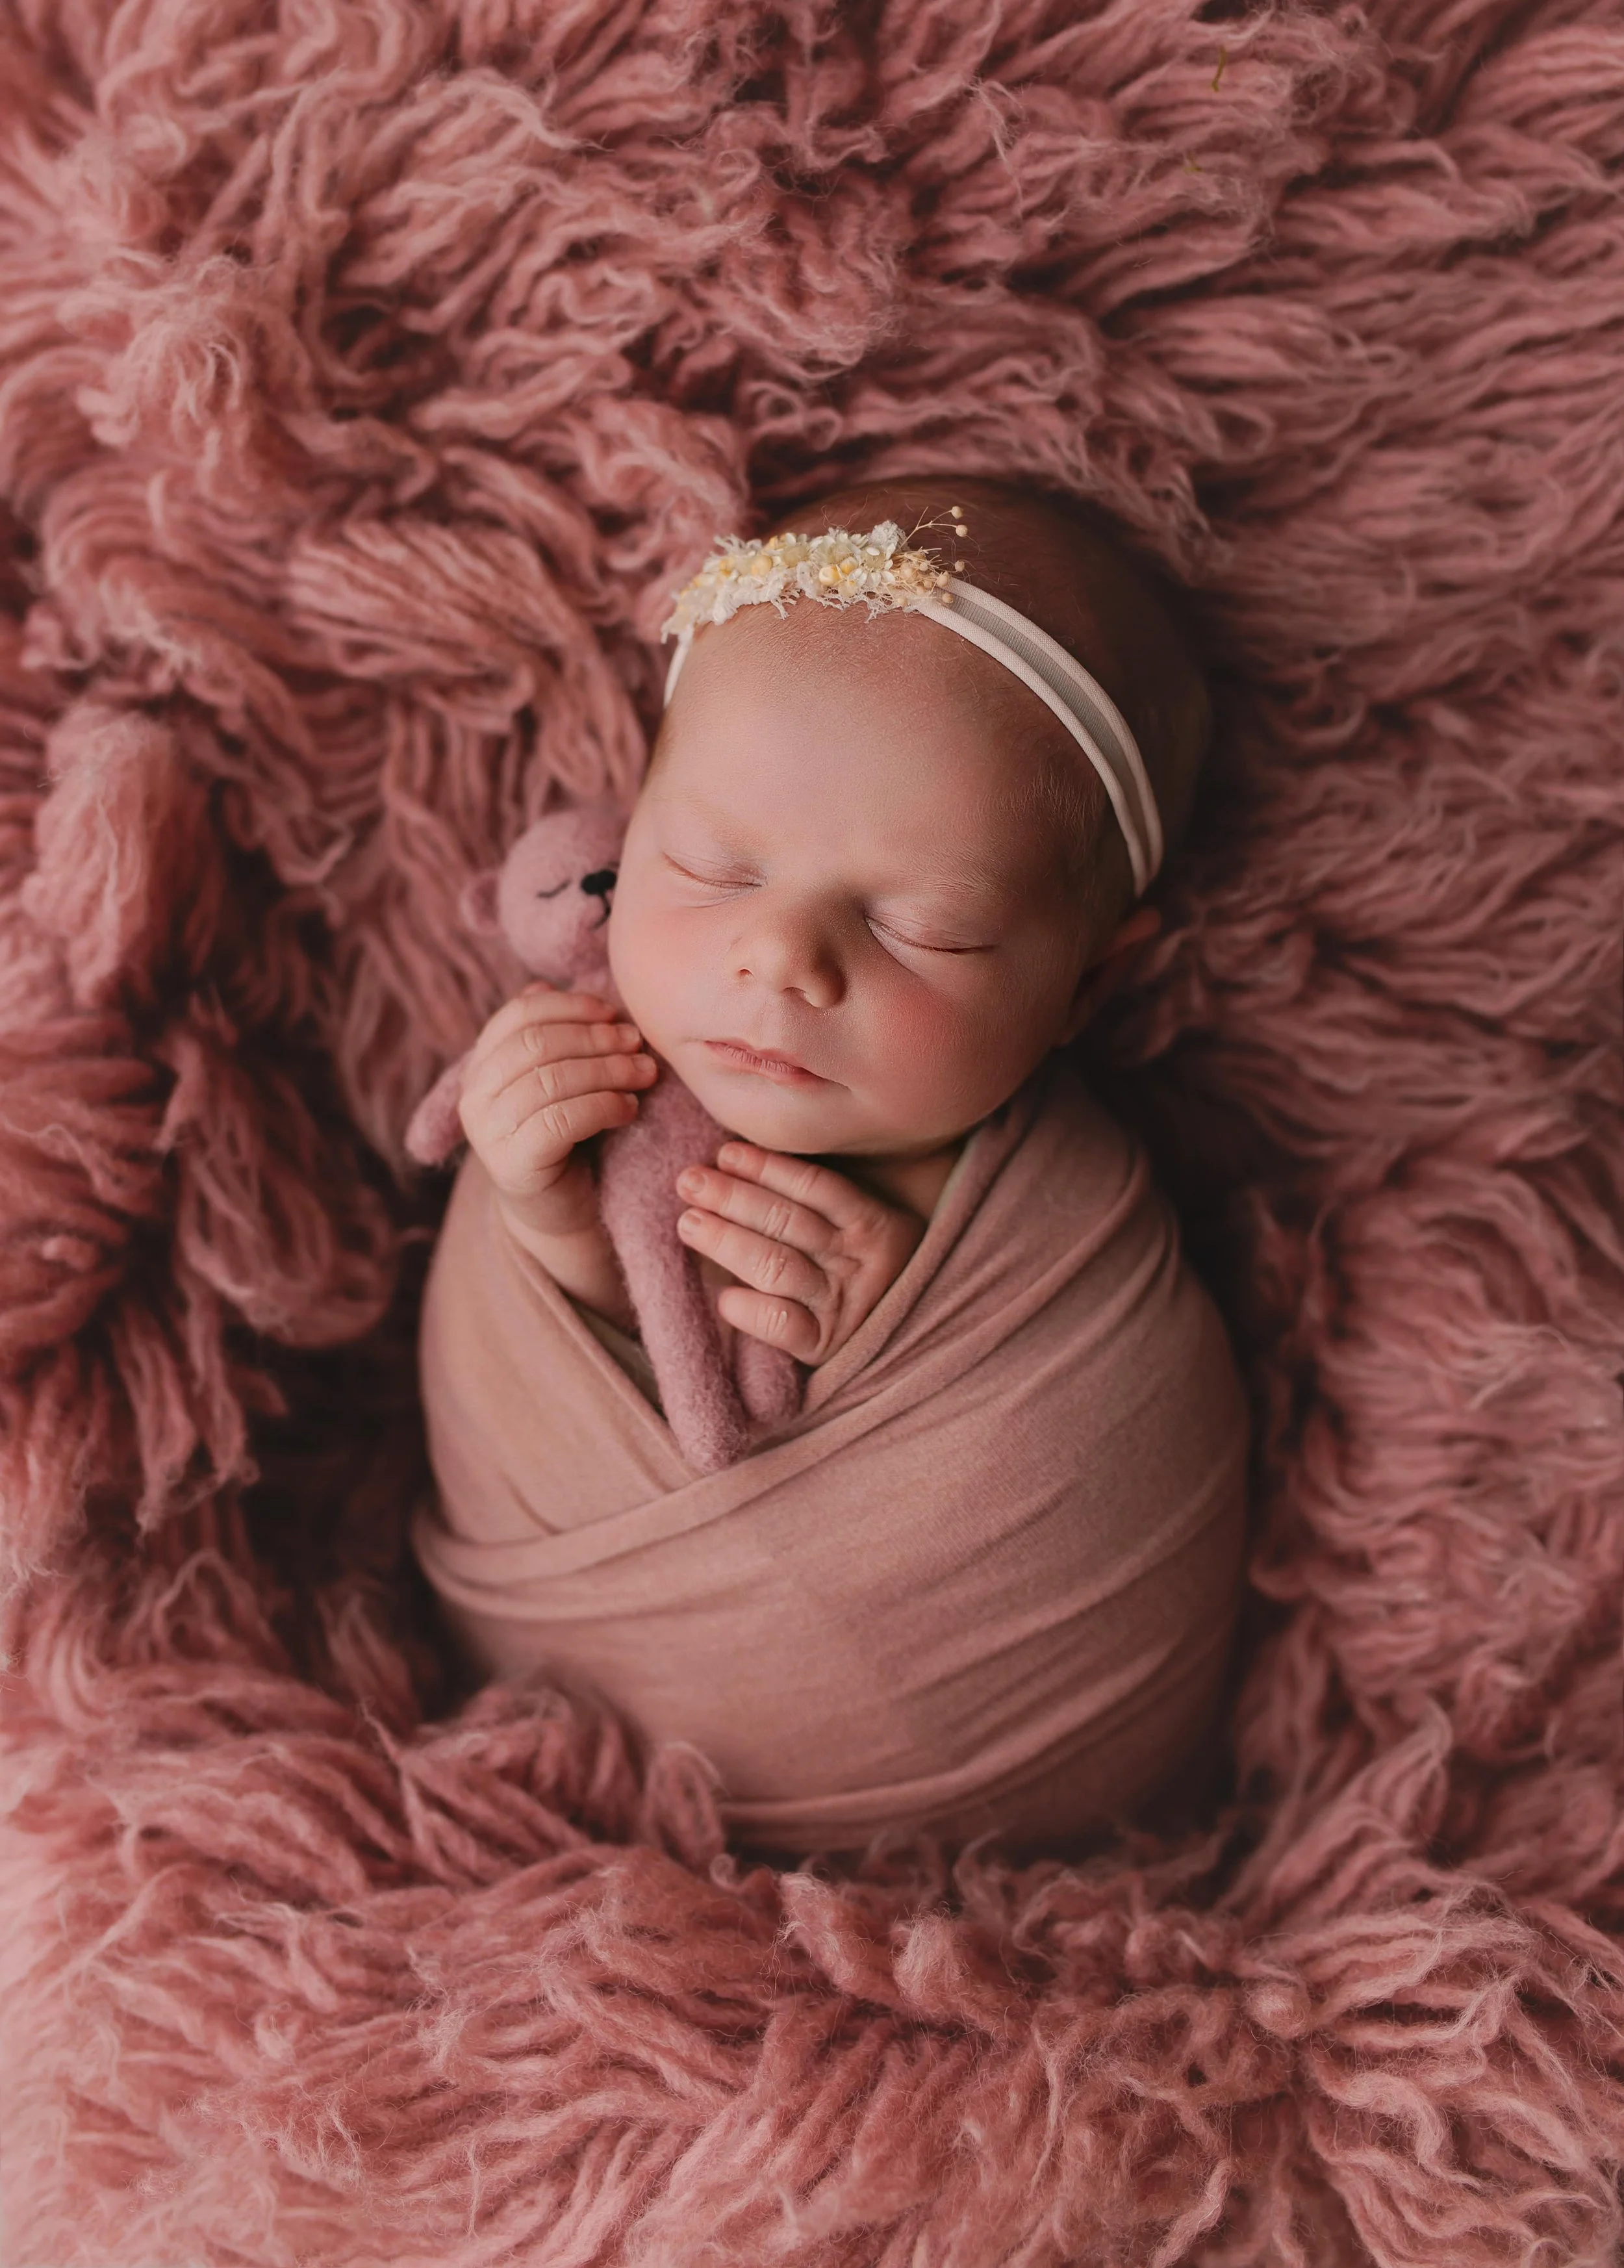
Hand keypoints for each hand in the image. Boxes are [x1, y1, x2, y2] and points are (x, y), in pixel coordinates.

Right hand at [457, 983, 656, 1242]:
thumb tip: (545, 984)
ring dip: (608, 1071)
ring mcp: (488, 1133)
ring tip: (645, 1074)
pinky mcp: (513, 1165)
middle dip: (595, 1038)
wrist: (559, 1212)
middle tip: (638, 1043)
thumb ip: (550, 1039)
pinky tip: (629, 1109)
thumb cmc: (566, 1137)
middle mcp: (474, 1097)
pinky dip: (604, 1106)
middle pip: (536, 1045)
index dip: (570, 1006)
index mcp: (481, 1065)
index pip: (519, 1015)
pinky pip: (563, 1120)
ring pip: (552, 1081)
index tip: (612, 1012)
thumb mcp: (555, 1081)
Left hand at [674, 1142, 925, 1365]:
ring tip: (689, 1223)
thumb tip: (739, 1170)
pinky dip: (748, 1307)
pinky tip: (723, 1297)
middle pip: (788, 1221)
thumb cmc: (867, 1271)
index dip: (766, 1168)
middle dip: (732, 1197)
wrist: (909, 1337)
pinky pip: (781, 1323)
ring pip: (777, 1266)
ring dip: (726, 1241)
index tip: (725, 1154)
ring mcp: (842, 1304)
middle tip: (689, 1181)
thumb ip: (821, 1205)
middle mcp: (859, 1261)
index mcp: (873, 1222)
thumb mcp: (863, 1230)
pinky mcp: (824, 1346)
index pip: (815, 1185)